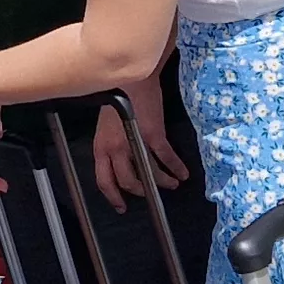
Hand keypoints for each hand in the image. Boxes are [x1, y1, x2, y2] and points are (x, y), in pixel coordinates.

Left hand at [87, 79, 192, 209]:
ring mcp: (135, 142)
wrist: (132, 78)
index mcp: (101, 146)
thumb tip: (121, 160)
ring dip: (162, 182)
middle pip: (127, 181)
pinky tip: (182, 172)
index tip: (121, 205)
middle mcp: (116, 148)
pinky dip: (176, 168)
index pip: (103, 179)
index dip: (112, 196)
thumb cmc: (119, 96)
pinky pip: (166, 158)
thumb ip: (111, 145)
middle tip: (149, 194)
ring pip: (149, 173)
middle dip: (140, 191)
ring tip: (172, 184)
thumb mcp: (106, 125)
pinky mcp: (153, 135)